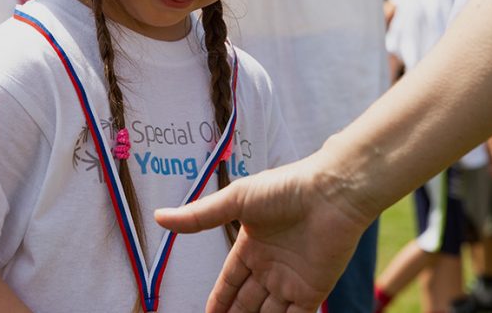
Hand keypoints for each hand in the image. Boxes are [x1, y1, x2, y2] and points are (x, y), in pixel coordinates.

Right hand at [155, 156, 371, 311]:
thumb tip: (159, 217)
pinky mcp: (313, 292)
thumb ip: (200, 217)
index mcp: (252, 246)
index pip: (229, 282)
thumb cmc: (286, 189)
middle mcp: (270, 267)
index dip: (218, 302)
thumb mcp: (236, 200)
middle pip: (245, 303)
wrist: (332, 192)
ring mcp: (291, 281)